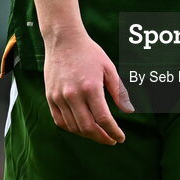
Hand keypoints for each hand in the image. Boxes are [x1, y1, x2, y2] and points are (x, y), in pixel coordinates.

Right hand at [43, 29, 134, 144]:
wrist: (63, 40)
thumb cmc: (89, 52)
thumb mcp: (108, 68)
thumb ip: (118, 91)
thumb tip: (129, 111)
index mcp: (91, 87)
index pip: (103, 119)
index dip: (113, 132)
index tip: (120, 138)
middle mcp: (73, 95)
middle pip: (88, 127)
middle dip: (102, 138)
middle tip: (111, 140)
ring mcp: (59, 97)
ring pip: (74, 127)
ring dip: (87, 135)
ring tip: (98, 134)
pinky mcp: (50, 97)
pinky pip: (60, 121)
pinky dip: (71, 128)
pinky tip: (81, 128)